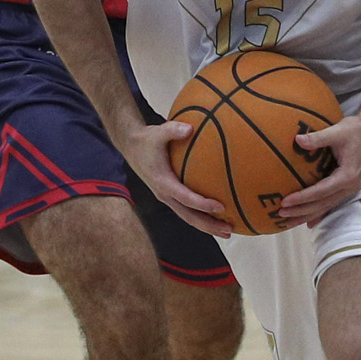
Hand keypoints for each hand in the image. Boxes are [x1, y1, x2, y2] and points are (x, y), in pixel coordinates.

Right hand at [122, 120, 232, 235]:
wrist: (132, 147)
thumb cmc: (148, 140)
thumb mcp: (158, 132)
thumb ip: (173, 130)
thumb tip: (190, 128)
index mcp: (163, 182)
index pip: (185, 197)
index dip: (202, 204)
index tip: (221, 207)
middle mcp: (165, 194)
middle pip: (188, 216)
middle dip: (208, 225)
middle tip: (229, 230)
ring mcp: (167, 197)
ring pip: (188, 217)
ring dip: (207, 226)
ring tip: (228, 231)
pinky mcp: (170, 196)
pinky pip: (187, 210)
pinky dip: (202, 216)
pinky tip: (218, 217)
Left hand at [277, 110, 360, 225]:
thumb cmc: (355, 130)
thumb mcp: (337, 131)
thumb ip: (318, 138)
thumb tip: (297, 140)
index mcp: (347, 175)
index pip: (320, 191)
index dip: (302, 198)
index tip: (285, 202)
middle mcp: (350, 186)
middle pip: (322, 204)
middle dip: (301, 211)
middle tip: (281, 214)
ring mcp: (350, 189)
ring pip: (326, 206)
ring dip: (307, 215)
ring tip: (288, 222)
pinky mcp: (348, 187)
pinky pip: (331, 203)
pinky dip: (319, 213)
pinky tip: (308, 222)